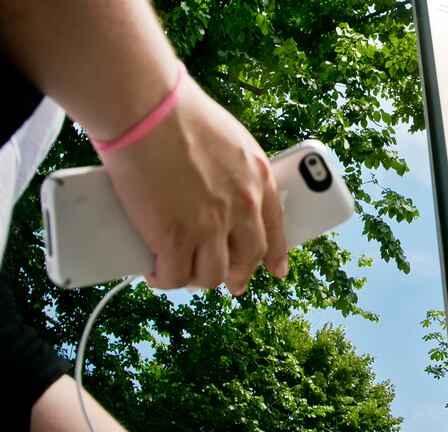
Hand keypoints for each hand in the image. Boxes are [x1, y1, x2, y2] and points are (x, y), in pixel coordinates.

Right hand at [100, 74, 287, 293]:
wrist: (146, 108)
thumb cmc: (177, 111)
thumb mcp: (228, 138)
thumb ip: (231, 169)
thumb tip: (216, 186)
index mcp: (258, 179)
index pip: (274, 227)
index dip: (275, 254)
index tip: (276, 269)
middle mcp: (241, 207)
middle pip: (247, 258)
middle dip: (238, 275)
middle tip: (230, 282)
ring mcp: (209, 226)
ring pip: (212, 275)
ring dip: (199, 278)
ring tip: (184, 272)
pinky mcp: (175, 238)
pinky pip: (175, 275)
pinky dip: (165, 279)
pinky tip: (157, 273)